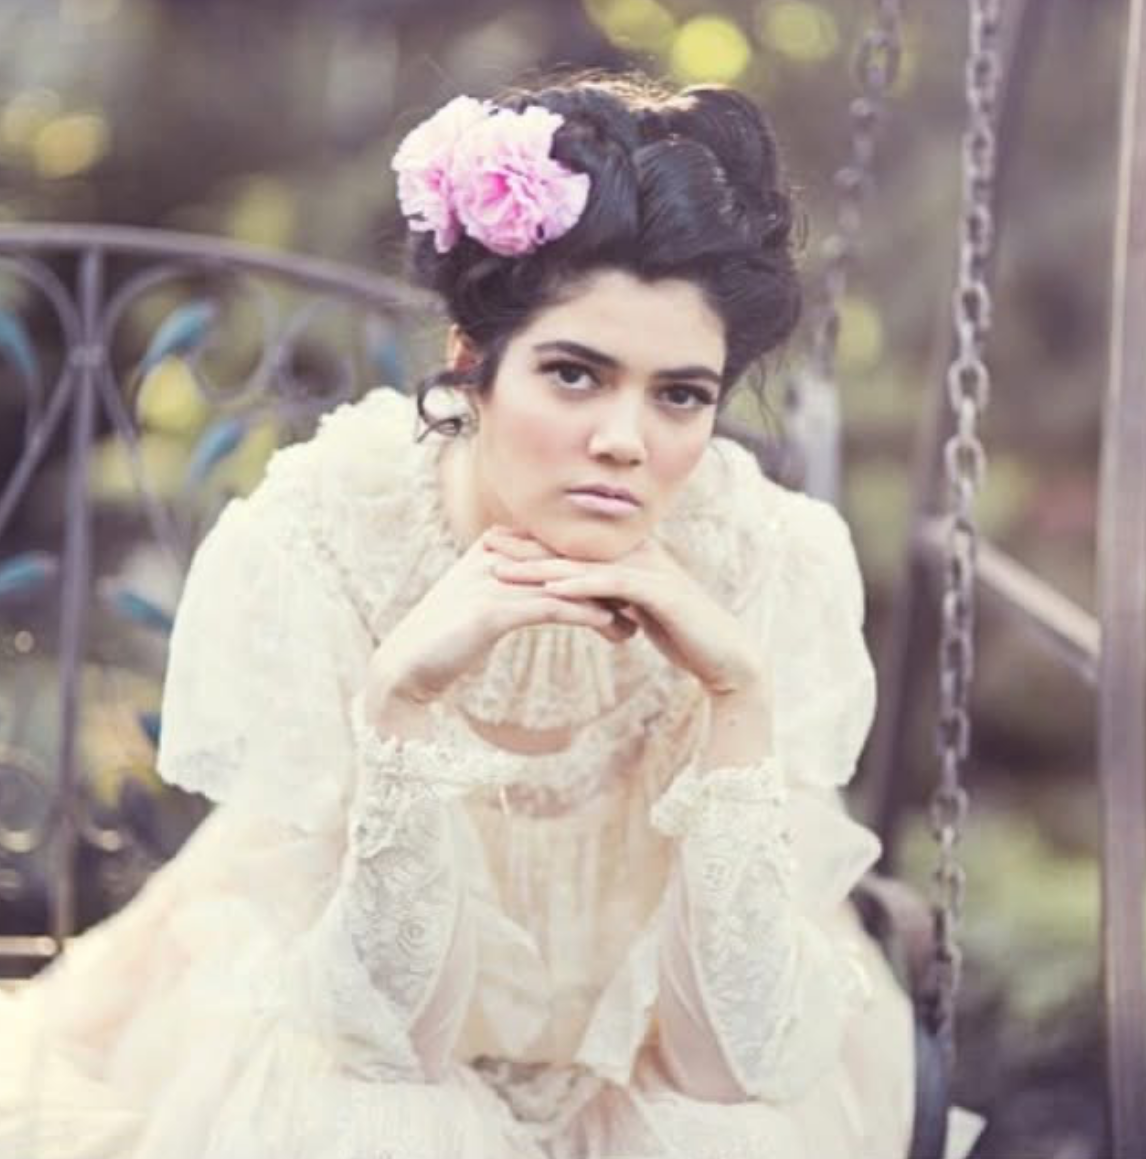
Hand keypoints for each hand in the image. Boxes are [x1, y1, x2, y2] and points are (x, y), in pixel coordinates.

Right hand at [362, 523, 622, 719]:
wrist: (403, 669)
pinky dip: (586, 614)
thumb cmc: (442, 643)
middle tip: (646, 595)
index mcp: (491, 551)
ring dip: (606, 598)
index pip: (554, 548)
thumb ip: (507, 588)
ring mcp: (491, 582)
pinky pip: (551, 607)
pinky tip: (614, 624)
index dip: (594, 563)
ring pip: (563, 583)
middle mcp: (493, 559)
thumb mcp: (478, 605)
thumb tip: (542, 591)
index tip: (630, 580)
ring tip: (640, 616)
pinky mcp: (490, 612)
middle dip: (607, 577)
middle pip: (564, 560)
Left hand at [489, 530, 767, 697]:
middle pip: (573, 547)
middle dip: (527, 545)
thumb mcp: (640, 614)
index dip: (535, 544)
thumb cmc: (685, 637)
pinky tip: (550, 588)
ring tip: (502, 567)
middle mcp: (639, 556)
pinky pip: (613, 584)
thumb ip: (614, 601)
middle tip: (485, 542)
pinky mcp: (661, 592)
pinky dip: (580, 585)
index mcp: (632, 558)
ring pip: (586, 563)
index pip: (575, 547)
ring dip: (541, 565)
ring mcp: (651, 571)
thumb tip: (587, 602)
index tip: (495, 544)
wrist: (728, 657)